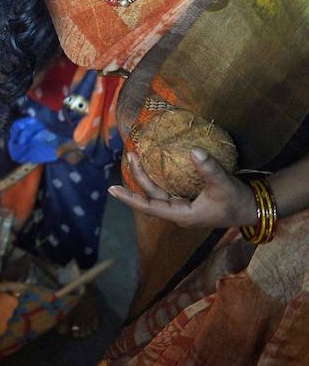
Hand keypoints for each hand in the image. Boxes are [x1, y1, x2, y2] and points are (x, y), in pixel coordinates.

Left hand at [108, 150, 257, 230]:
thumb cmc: (237, 200)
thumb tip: (194, 150)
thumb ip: (209, 168)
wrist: (253, 208)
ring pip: (157, 192)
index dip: (130, 198)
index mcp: (182, 215)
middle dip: (138, 177)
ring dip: (146, 176)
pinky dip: (157, 177)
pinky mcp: (187, 201)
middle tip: (130, 155)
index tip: (111, 190)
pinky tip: (153, 165)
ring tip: (136, 157)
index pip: (149, 206)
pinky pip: (166, 190)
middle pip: (151, 196)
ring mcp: (182, 207)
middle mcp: (178, 213)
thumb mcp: (223, 184)